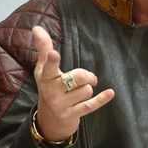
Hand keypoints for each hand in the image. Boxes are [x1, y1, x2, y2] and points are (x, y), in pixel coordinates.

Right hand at [32, 26, 114, 141]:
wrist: (50, 119)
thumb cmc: (49, 87)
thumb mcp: (43, 69)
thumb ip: (44, 49)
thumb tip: (37, 28)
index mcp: (44, 77)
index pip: (48, 67)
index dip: (52, 61)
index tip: (54, 53)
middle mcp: (51, 91)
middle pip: (77, 77)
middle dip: (86, 76)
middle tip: (86, 78)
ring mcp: (61, 105)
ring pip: (86, 90)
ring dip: (88, 89)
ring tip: (80, 92)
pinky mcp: (72, 115)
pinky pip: (91, 105)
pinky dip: (101, 99)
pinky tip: (110, 93)